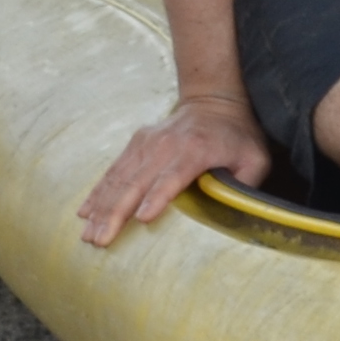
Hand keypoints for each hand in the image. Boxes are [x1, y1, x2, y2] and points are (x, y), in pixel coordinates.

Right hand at [82, 91, 267, 246]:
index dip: (157, 197)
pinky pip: (114, 170)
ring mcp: (147, 142)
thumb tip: (236, 213)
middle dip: (116, 212)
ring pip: (119, 178)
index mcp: (196, 149)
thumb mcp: (255, 158)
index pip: (173, 177)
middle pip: (137, 182)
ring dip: (101, 207)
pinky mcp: (137, 143)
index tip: (141, 219)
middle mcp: (166, 145)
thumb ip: (246, 185)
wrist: (214, 101)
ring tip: (87, 233)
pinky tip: (84, 211)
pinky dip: (98, 191)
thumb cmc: (237, 137)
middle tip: (99, 240)